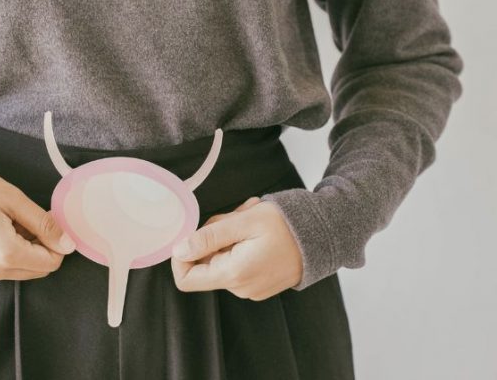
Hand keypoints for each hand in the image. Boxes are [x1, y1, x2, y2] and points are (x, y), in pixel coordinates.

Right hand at [0, 170, 75, 285]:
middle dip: (35, 249)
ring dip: (15, 253)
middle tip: (19, 223)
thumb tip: (68, 244)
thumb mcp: (14, 199)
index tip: (43, 225)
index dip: (53, 244)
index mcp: (5, 253)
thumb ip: (44, 224)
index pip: (50, 263)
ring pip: (13, 272)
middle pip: (34, 271)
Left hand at [170, 197, 302, 300]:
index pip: (185, 279)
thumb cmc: (287, 224)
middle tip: (235, 215)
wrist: (326, 234)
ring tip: (250, 218)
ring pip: (221, 259)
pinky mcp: (260, 284)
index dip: (181, 256)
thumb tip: (178, 250)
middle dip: (213, 237)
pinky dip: (241, 244)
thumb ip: (208, 237)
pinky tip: (258, 230)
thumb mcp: (244, 222)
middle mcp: (240, 288)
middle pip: (204, 264)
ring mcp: (251, 289)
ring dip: (229, 236)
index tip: (194, 232)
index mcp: (233, 274)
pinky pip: (237, 263)